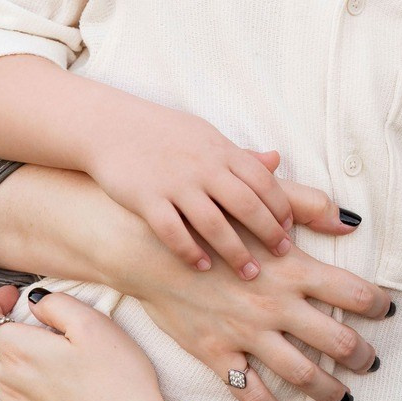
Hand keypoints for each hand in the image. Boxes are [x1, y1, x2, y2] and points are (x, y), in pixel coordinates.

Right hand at [84, 100, 349, 279]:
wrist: (112, 126)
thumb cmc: (165, 134)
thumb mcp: (206, 136)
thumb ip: (239, 155)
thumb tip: (276, 160)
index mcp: (221, 151)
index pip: (263, 182)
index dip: (280, 208)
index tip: (289, 230)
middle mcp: (203, 168)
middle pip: (246, 205)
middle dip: (268, 233)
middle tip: (282, 256)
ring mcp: (175, 184)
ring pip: (214, 224)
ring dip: (235, 252)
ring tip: (249, 273)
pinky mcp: (147, 199)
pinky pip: (173, 232)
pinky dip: (190, 251)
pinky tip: (202, 266)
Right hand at [128, 216, 394, 400]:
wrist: (151, 249)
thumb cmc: (209, 223)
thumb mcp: (260, 207)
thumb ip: (307, 207)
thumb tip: (351, 221)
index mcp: (293, 268)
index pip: (354, 292)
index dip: (378, 305)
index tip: (388, 312)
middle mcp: (277, 305)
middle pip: (338, 341)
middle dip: (362, 356)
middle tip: (372, 363)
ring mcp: (248, 333)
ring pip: (303, 374)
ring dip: (331, 390)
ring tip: (344, 397)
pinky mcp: (219, 353)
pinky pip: (251, 394)